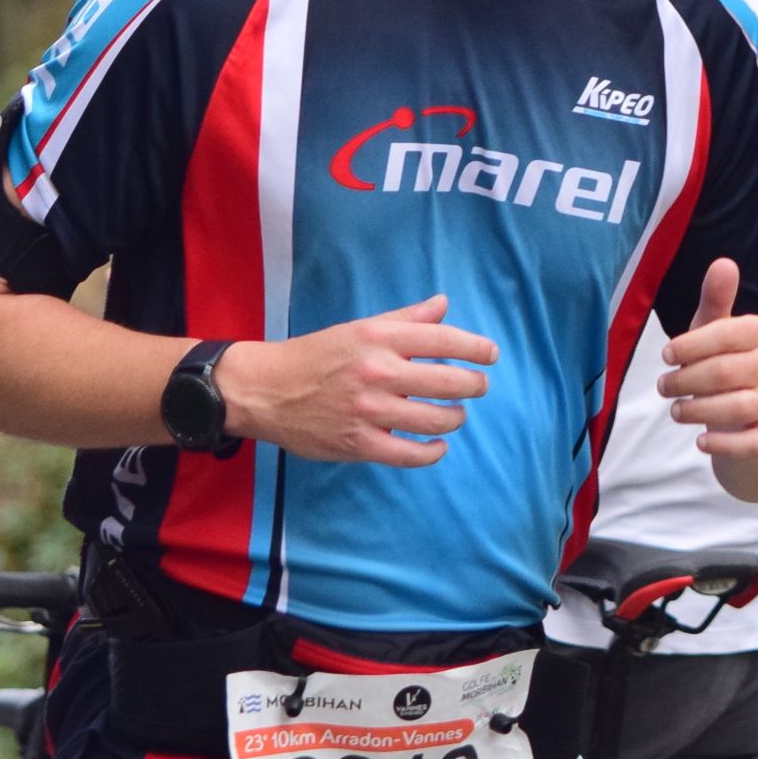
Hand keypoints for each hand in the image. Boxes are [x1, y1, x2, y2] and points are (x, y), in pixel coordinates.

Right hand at [218, 296, 497, 467]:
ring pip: (434, 420)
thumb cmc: (316, 355)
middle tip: (478, 387)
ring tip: (456, 414)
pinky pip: (410, 454)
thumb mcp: (360, 327)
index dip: (476, 348)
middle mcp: (378, 372)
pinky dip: (432, 452)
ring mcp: (369, 411)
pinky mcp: (359, 444)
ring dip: (455, 418)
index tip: (491, 355)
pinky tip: (438, 446)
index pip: (444, 340)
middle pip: (448, 382)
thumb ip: (405, 319)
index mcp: (379, 338)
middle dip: (473, 385)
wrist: (266, 390)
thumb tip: (444, 304)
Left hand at [658, 258, 757, 457]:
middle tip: (663, 386)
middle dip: (687, 380)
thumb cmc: (727, 364)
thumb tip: (723, 262)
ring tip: (676, 410)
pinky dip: (725, 444)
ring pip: (740, 408)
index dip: (691, 344)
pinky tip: (701, 441)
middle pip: (726, 372)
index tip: (665, 354)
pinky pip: (754, 443)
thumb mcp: (717, 331)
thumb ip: (716, 300)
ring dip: (700, 411)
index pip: (727, 333)